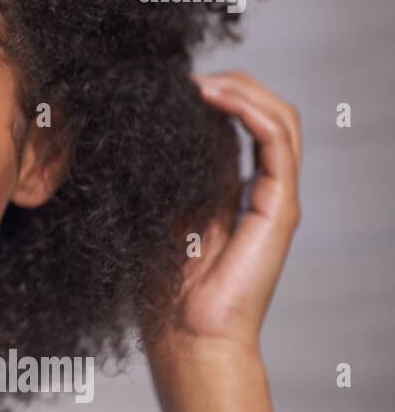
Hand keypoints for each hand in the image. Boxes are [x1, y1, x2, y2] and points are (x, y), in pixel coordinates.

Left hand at [148, 71, 302, 361]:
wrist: (186, 336)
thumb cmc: (161, 286)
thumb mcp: (151, 213)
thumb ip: (156, 175)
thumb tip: (130, 130)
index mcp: (229, 187)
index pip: (236, 121)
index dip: (211, 94)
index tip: (168, 83)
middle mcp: (257, 187)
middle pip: (263, 111)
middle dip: (230, 82)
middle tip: (186, 76)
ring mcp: (274, 196)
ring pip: (279, 118)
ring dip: (242, 89)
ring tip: (201, 81)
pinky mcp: (280, 208)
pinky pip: (277, 142)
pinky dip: (251, 110)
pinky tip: (216, 98)